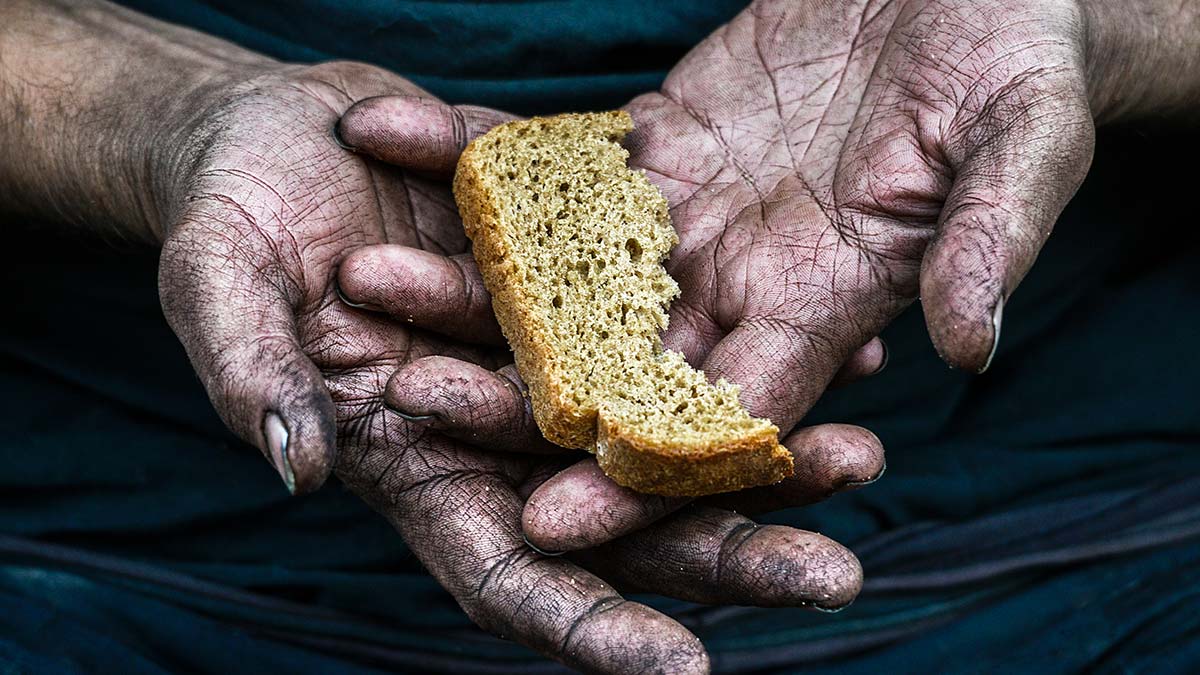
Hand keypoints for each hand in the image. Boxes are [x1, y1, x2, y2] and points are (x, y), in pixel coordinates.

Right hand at [159, 64, 875, 671]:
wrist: (283, 133)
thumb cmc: (230, 217)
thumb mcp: (216, 286)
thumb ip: (251, 377)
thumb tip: (297, 467)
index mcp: (417, 459)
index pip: (510, 571)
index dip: (591, 629)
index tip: (687, 672)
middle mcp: (500, 428)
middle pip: (623, 518)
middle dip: (726, 548)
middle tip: (837, 570)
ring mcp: (550, 359)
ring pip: (669, 427)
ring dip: (763, 448)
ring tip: (863, 449)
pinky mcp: (582, 288)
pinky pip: (676, 328)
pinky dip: (748, 339)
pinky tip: (838, 340)